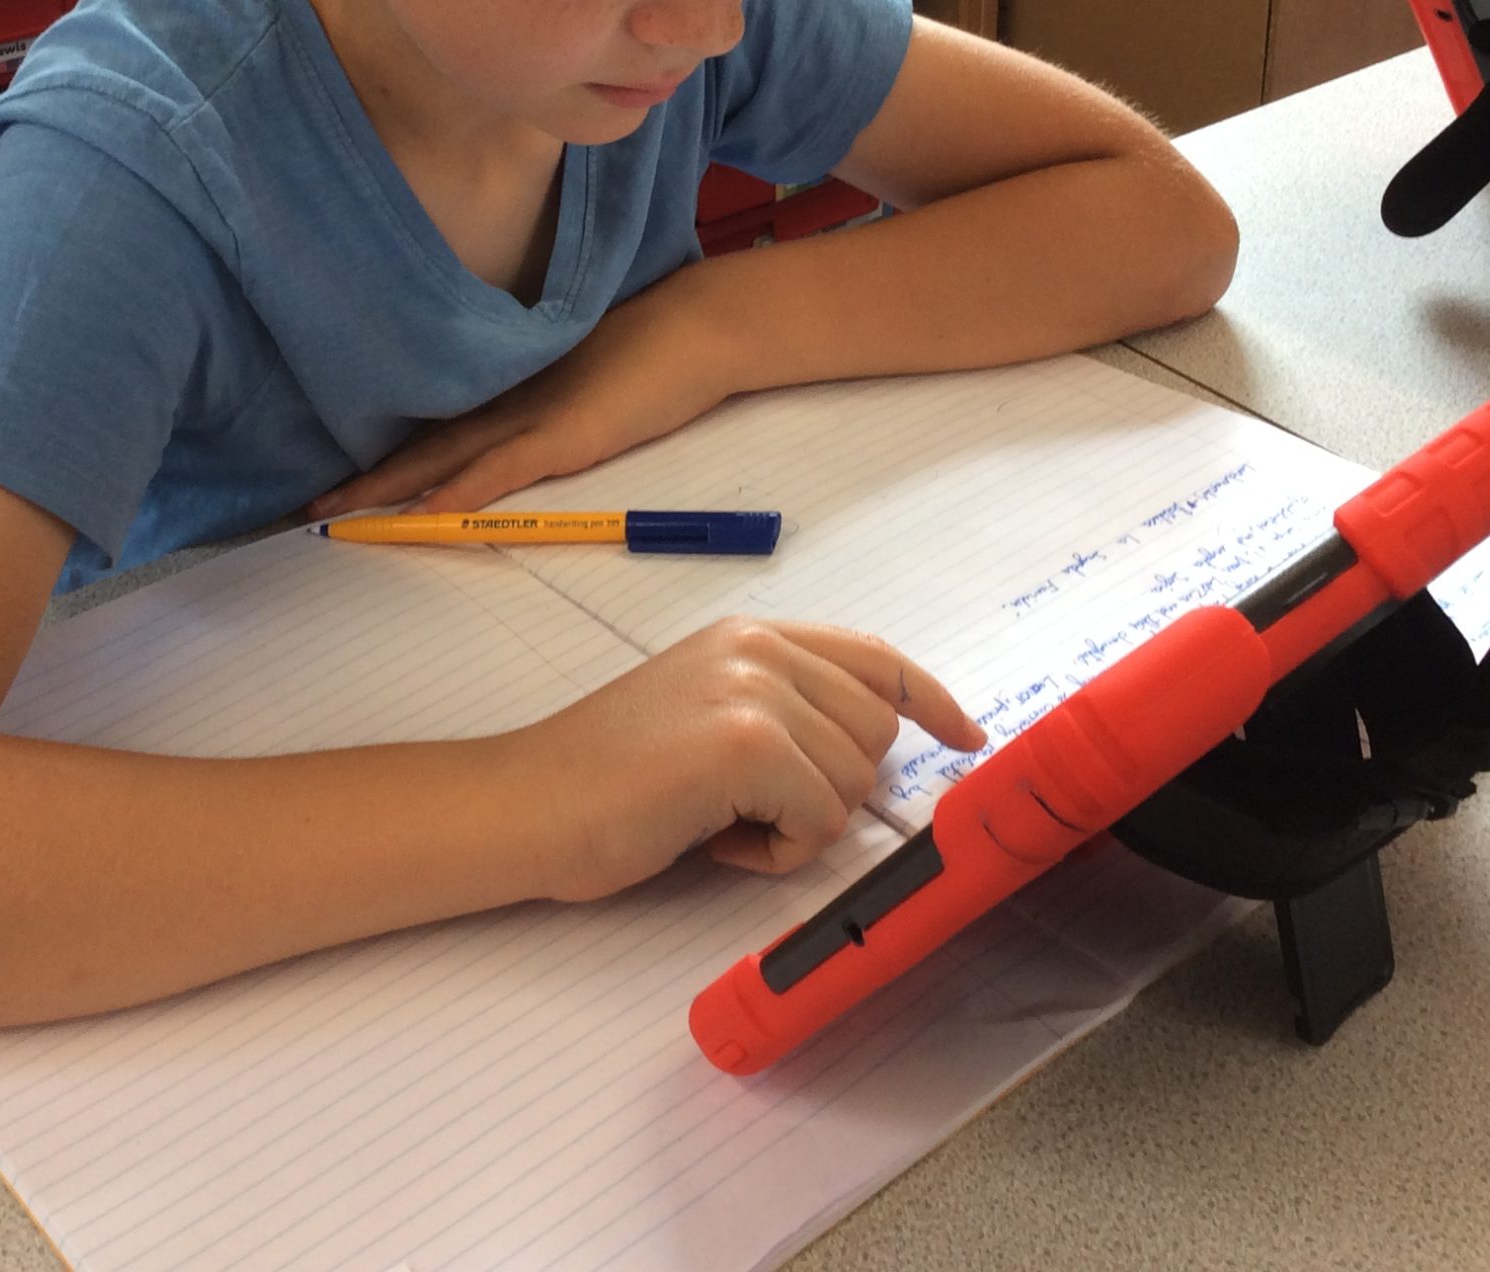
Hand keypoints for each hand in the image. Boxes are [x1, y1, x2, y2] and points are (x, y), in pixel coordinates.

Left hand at [308, 271, 737, 519]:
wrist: (698, 327)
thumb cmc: (655, 355)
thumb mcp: (591, 385)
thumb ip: (557, 405)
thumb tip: (536, 428)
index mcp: (514, 393)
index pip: (438, 431)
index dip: (390, 458)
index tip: (345, 480)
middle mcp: (508, 402)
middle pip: (423, 447)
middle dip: (365, 479)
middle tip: (307, 507)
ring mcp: (531, 417)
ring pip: (444, 459)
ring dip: (388, 488)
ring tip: (335, 513)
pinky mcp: (563, 435)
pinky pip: (499, 469)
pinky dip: (459, 492)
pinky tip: (422, 512)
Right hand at [505, 618, 989, 902]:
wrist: (523, 805)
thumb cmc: (603, 781)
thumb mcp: (703, 712)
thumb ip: (781, 708)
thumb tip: (869, 748)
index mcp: (750, 636)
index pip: (874, 657)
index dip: (930, 700)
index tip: (965, 736)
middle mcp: (758, 648)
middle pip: (875, 733)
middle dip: (829, 789)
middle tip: (743, 808)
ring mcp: (754, 691)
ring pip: (851, 783)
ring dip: (797, 826)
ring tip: (715, 820)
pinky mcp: (746, 745)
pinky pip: (818, 821)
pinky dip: (775, 853)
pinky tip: (708, 839)